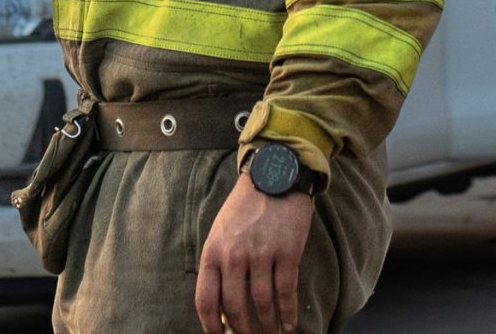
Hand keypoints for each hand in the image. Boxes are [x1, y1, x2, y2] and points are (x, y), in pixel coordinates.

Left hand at [194, 173, 312, 333]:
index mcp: (213, 252)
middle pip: (235, 308)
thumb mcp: (220, 233)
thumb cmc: (245, 209)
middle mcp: (234, 256)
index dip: (211, 327)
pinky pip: (286, 292)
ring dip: (268, 326)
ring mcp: (261, 255)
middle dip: (244, 330)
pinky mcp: (286, 253)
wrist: (274, 177)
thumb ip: (219, 266)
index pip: (206, 301)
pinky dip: (287, 313)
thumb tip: (221, 308)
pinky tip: (289, 323)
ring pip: (262, 304)